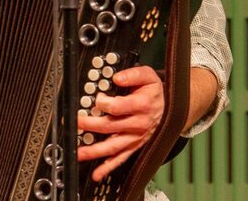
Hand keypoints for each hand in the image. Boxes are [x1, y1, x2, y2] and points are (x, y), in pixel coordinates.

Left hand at [76, 65, 163, 180]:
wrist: (171, 109)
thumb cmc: (154, 92)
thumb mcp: (148, 76)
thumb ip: (133, 74)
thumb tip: (117, 78)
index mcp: (141, 105)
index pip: (117, 107)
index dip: (103, 103)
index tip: (96, 98)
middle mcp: (138, 124)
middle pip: (110, 126)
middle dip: (89, 125)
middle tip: (75, 123)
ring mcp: (135, 137)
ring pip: (113, 146)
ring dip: (95, 151)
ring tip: (79, 153)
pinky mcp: (134, 146)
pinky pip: (121, 158)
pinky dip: (108, 167)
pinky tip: (97, 173)